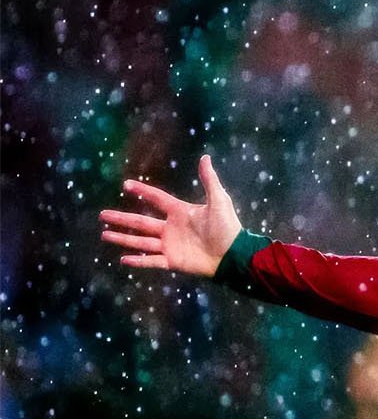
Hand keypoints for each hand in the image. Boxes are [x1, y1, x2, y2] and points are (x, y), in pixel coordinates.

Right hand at [99, 155, 241, 276]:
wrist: (234, 254)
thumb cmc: (228, 227)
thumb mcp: (219, 201)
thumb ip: (209, 180)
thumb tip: (205, 157)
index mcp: (180, 212)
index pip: (157, 198)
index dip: (142, 191)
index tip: (126, 184)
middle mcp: (171, 228)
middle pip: (140, 222)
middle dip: (121, 218)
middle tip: (102, 214)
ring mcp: (170, 245)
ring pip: (141, 241)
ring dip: (123, 238)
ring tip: (104, 234)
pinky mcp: (173, 261)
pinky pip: (152, 261)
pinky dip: (138, 261)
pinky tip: (122, 259)